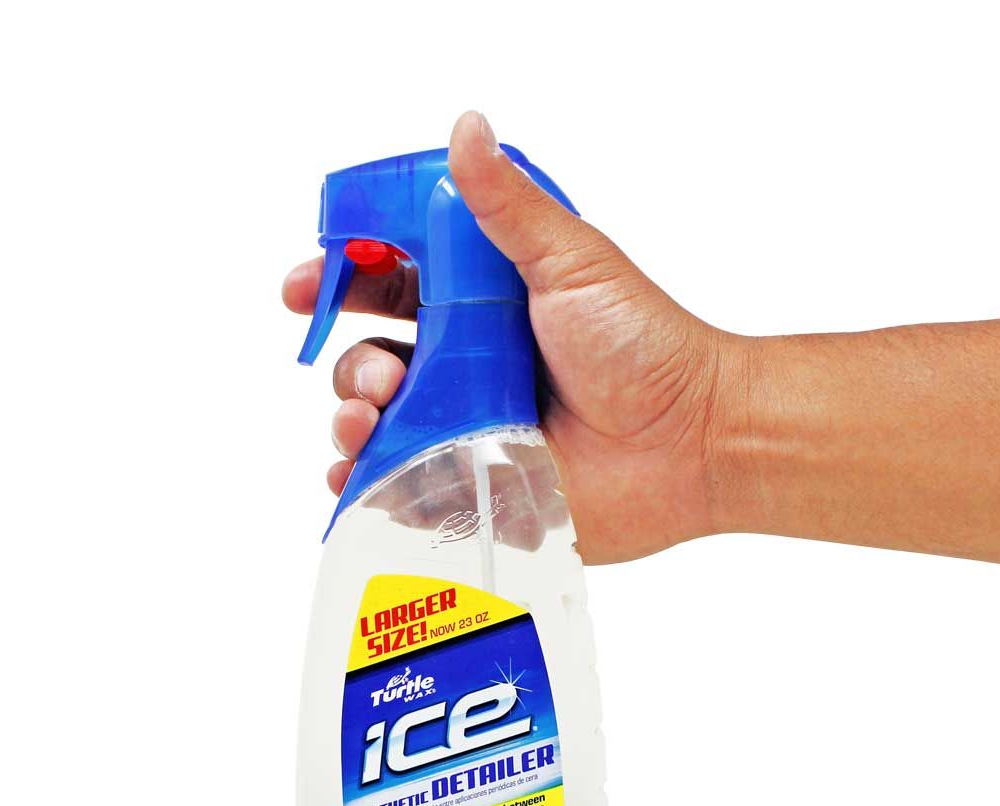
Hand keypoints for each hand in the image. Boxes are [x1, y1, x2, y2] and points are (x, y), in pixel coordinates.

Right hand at [282, 111, 749, 564]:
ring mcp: (467, 426)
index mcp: (483, 304)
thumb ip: (509, 207)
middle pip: (371, 355)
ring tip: (374, 417)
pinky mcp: (475, 482)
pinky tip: (362, 471)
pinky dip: (367, 479)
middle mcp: (468, 365)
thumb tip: (466, 128)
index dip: (343, 277)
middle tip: (384, 372)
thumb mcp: (573, 263)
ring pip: (375, 420)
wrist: (690, 444)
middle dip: (350, 361)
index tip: (309, 284)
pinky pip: (399, 483)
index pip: (393, 282)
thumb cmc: (645, 348)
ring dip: (351, 416)